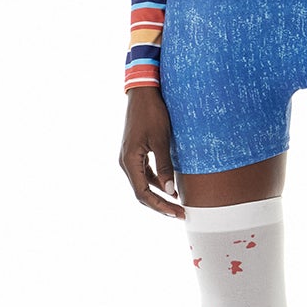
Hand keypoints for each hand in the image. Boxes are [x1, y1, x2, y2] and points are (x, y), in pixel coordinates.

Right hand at [119, 85, 184, 217]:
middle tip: (180, 213)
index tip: (177, 213)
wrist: (143, 93)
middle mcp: (125, 162)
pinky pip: (144, 174)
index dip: (160, 206)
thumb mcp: (161, 140)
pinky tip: (170, 186)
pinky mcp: (135, 153)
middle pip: (141, 193)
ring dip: (159, 195)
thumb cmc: (152, 113)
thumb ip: (165, 167)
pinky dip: (157, 182)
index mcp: (129, 161)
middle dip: (161, 205)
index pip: (143, 194)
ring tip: (178, 203)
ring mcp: (129, 158)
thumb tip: (171, 191)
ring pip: (143, 185)